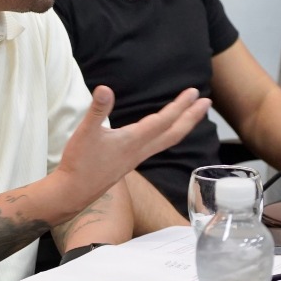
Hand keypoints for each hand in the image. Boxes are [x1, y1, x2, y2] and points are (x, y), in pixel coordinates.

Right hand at [53, 86, 206, 210]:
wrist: (74, 192)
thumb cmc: (80, 163)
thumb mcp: (86, 132)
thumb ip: (97, 110)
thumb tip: (105, 89)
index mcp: (133, 141)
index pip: (163, 121)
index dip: (180, 106)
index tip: (194, 93)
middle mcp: (140, 150)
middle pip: (173, 133)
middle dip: (191, 117)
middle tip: (207, 102)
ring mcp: (136, 158)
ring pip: (167, 141)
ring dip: (182, 126)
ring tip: (191, 115)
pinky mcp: (129, 162)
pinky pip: (157, 146)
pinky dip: (167, 135)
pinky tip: (161, 131)